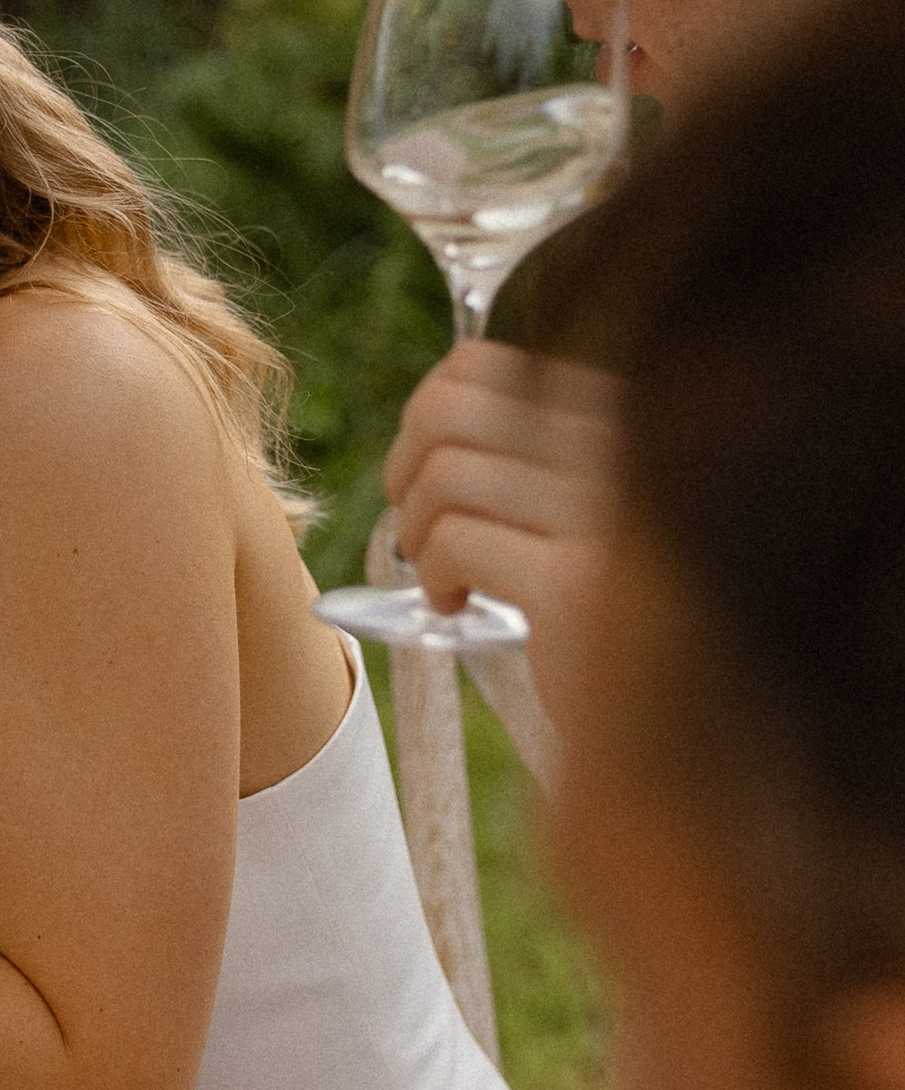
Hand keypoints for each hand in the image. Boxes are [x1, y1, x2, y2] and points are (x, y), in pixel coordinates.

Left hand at [384, 342, 616, 722]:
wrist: (684, 725)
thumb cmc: (625, 614)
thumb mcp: (592, 507)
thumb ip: (541, 450)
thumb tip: (433, 406)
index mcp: (628, 411)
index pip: (477, 364)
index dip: (425, 419)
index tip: (433, 479)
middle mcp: (629, 444)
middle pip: (446, 410)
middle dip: (404, 470)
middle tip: (418, 530)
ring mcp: (609, 509)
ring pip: (443, 475)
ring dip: (416, 532)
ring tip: (444, 578)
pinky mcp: (578, 584)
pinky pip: (453, 541)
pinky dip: (431, 574)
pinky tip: (457, 607)